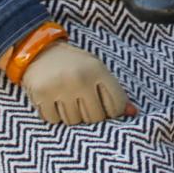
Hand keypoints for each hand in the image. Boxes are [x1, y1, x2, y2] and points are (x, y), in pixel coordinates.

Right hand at [20, 41, 136, 124]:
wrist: (40, 51)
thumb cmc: (74, 64)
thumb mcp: (96, 69)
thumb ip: (114, 91)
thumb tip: (133, 113)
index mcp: (97, 70)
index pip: (116, 105)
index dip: (113, 111)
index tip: (106, 107)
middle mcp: (80, 78)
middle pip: (95, 118)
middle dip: (91, 114)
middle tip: (83, 101)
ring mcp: (59, 87)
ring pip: (74, 121)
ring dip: (72, 115)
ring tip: (67, 98)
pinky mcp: (41, 95)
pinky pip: (54, 120)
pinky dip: (54, 115)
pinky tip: (54, 100)